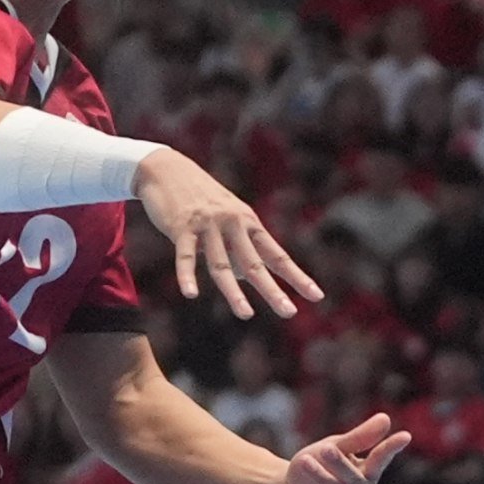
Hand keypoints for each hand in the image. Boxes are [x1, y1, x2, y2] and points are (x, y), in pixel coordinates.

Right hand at [133, 149, 321, 317]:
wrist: (167, 169)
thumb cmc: (201, 199)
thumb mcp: (226, 220)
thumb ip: (236, 248)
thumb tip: (242, 278)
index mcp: (249, 223)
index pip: (277, 255)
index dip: (297, 277)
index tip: (317, 296)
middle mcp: (233, 223)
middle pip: (254, 264)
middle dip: (271, 290)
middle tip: (288, 312)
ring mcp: (208, 225)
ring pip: (221, 265)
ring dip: (233, 292)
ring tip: (246, 314)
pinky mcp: (181, 227)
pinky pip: (185, 257)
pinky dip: (187, 276)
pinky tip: (191, 293)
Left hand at [272, 411, 408, 483]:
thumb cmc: (312, 467)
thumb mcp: (331, 448)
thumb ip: (358, 438)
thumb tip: (386, 419)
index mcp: (367, 475)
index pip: (381, 461)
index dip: (391, 449)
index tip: (405, 436)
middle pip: (358, 481)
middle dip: (341, 465)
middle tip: (325, 449)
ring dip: (324, 479)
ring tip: (304, 462)